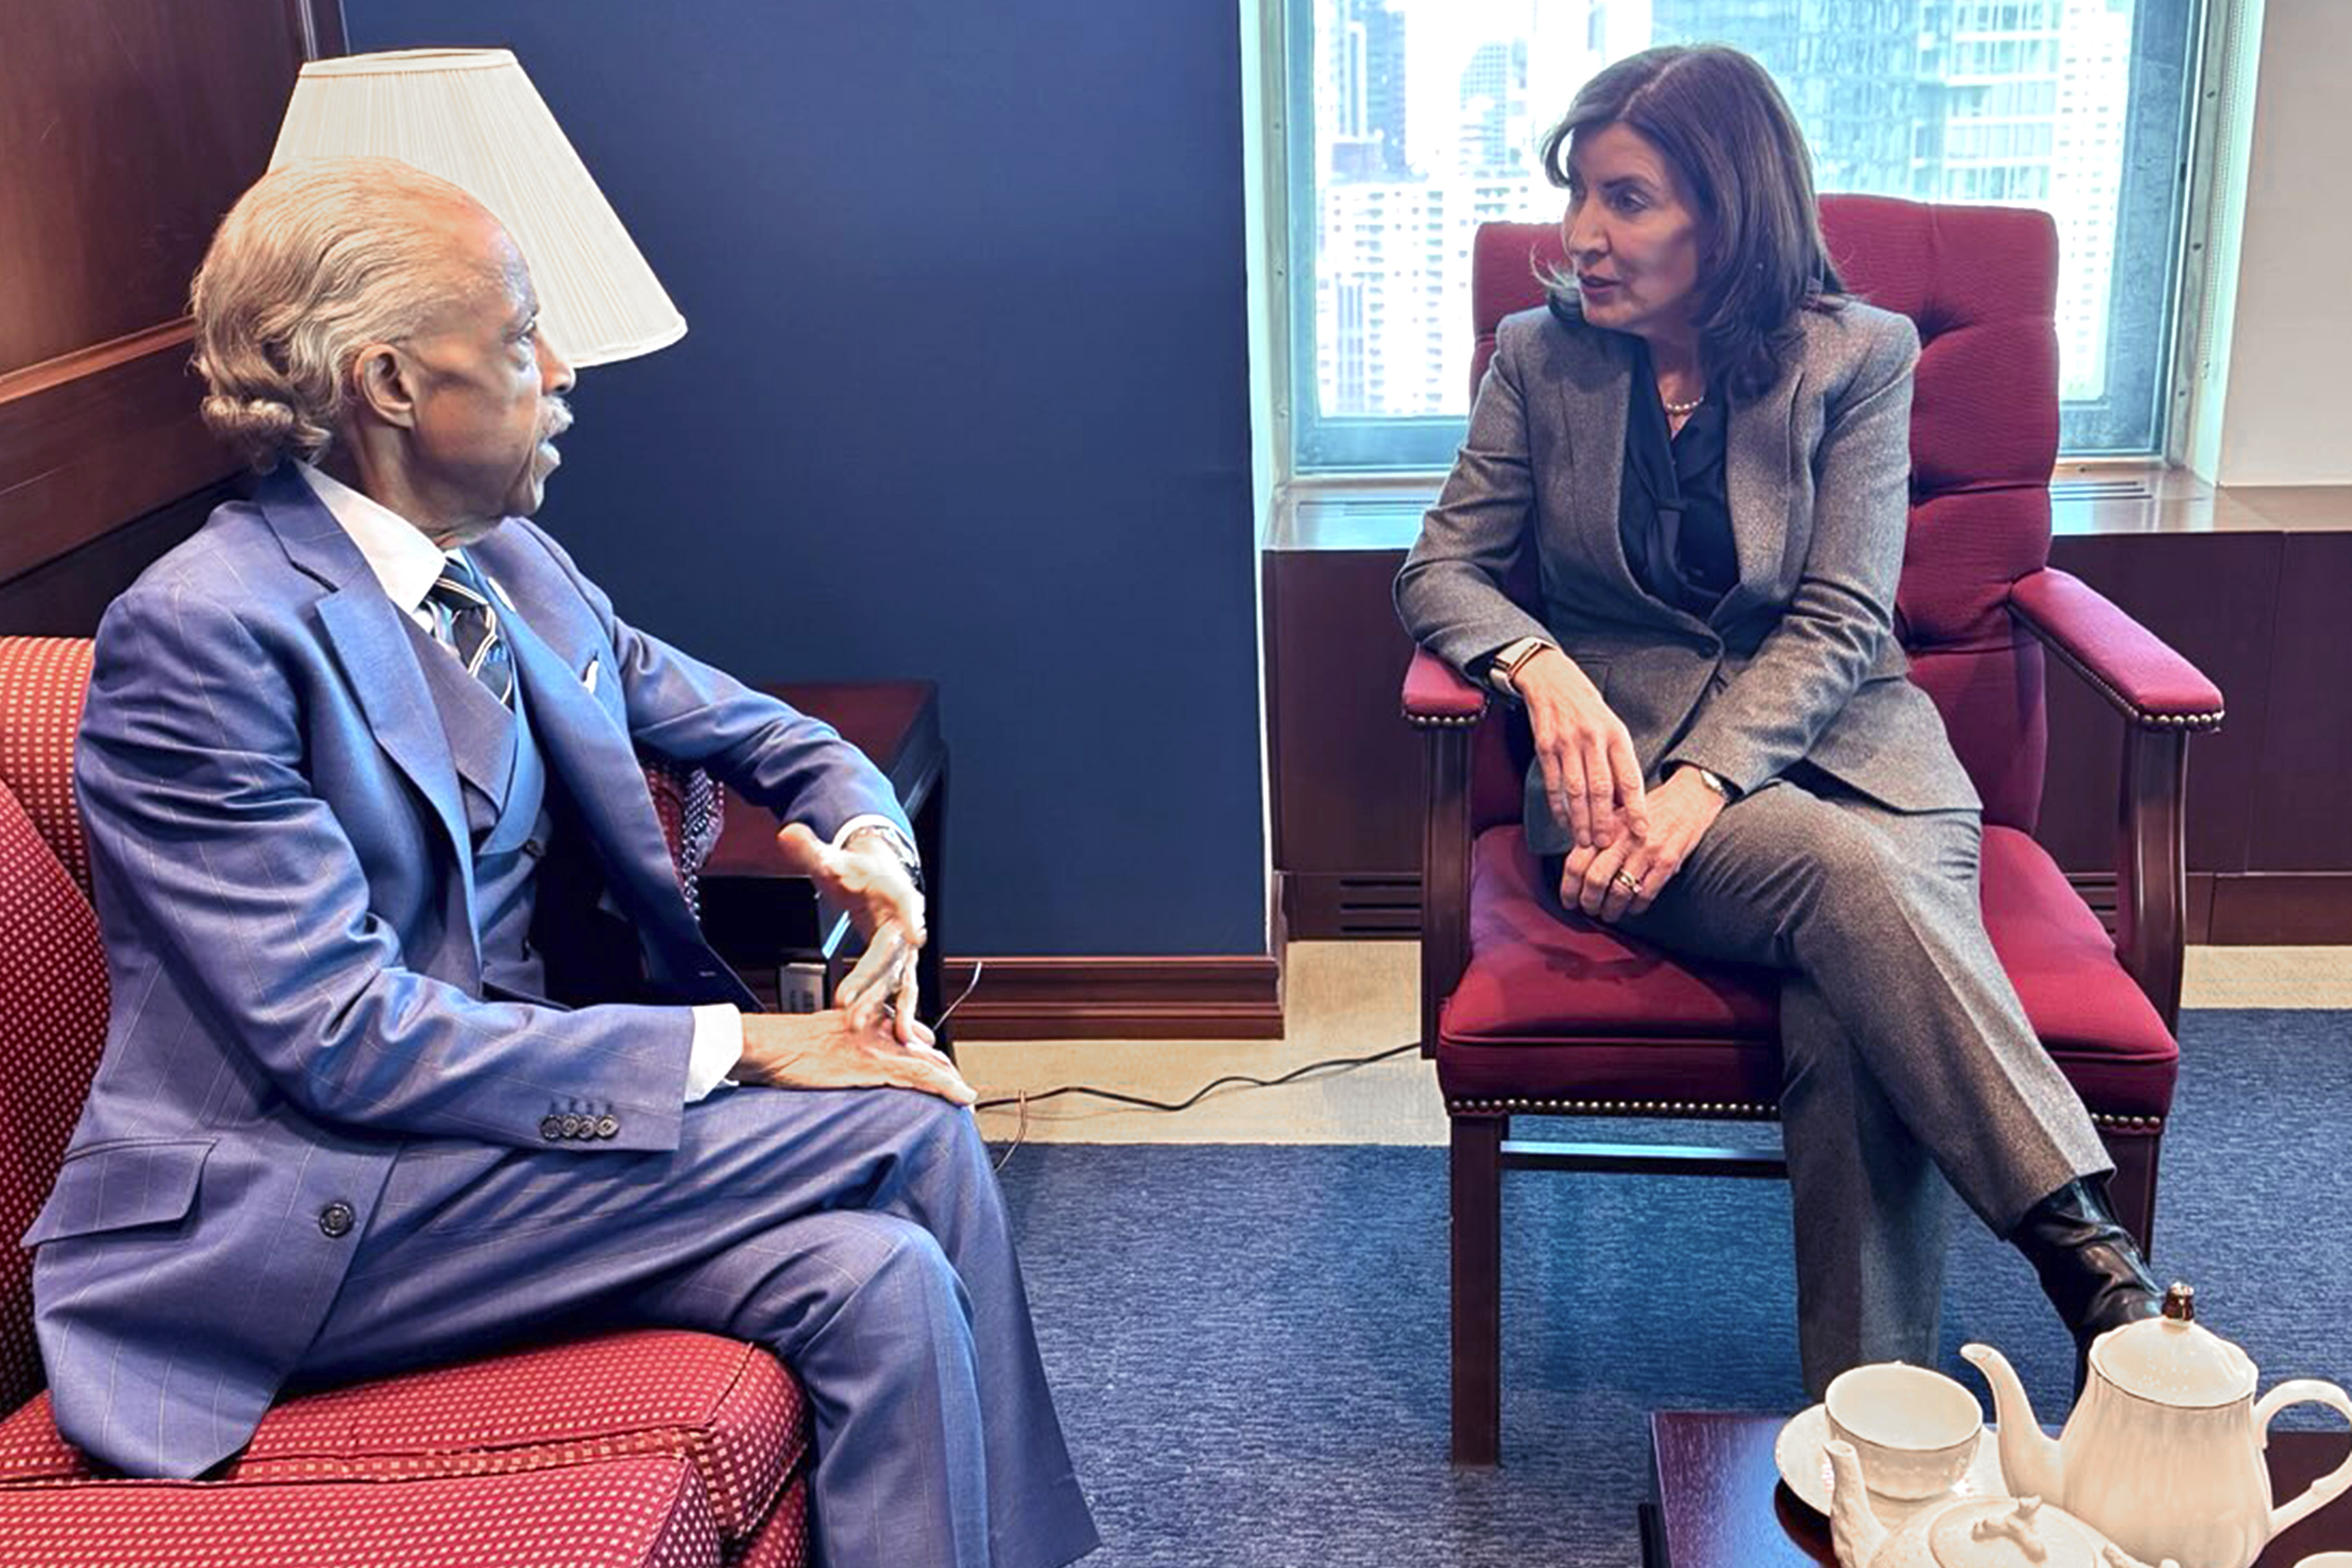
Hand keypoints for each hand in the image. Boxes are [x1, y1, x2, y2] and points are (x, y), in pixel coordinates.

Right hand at [737, 1008, 975, 1105]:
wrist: (769, 1045)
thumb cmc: (789, 1046)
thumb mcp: (827, 1039)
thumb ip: (851, 1046)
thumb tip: (860, 1064)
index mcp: (869, 1019)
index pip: (912, 1037)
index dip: (931, 1058)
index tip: (942, 1074)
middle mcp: (881, 1028)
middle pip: (927, 1050)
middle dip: (946, 1072)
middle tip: (961, 1094)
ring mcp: (880, 1046)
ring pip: (931, 1063)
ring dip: (954, 1085)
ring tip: (969, 1104)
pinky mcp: (875, 1065)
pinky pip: (922, 1076)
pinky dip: (947, 1087)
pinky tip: (964, 1098)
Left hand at [775, 822, 923, 1041]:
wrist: (878, 878)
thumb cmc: (858, 871)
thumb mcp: (834, 858)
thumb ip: (812, 851)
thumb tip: (789, 834)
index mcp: (896, 894)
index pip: (905, 903)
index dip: (911, 918)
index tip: (916, 935)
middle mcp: (907, 924)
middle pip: (893, 953)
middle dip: (873, 981)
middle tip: (850, 1004)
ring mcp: (905, 949)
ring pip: (897, 979)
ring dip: (886, 1005)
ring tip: (875, 1030)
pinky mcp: (899, 965)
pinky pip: (901, 991)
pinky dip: (902, 1014)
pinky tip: (904, 1038)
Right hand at [1512, 647, 1648, 848]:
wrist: (1551, 679)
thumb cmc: (1586, 706)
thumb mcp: (1612, 726)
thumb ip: (1618, 761)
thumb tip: (1626, 800)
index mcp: (1616, 734)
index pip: (1630, 778)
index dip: (1637, 808)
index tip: (1642, 831)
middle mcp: (1592, 738)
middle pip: (1601, 788)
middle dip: (1604, 821)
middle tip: (1606, 845)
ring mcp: (1567, 742)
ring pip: (1575, 790)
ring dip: (1580, 819)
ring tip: (1584, 840)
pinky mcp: (1544, 745)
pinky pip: (1553, 782)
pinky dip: (1557, 806)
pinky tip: (1563, 821)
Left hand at [1559, 767, 1728, 921]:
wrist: (1688, 798)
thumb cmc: (1649, 810)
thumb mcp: (1618, 816)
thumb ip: (1597, 839)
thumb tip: (1575, 871)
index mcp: (1606, 827)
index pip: (1576, 863)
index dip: (1568, 888)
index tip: (1567, 901)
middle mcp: (1623, 839)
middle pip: (1594, 880)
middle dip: (1588, 902)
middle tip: (1588, 910)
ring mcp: (1646, 851)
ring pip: (1619, 892)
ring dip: (1610, 910)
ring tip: (1608, 914)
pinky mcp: (1667, 862)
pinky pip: (1645, 894)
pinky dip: (1635, 908)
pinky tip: (1632, 909)